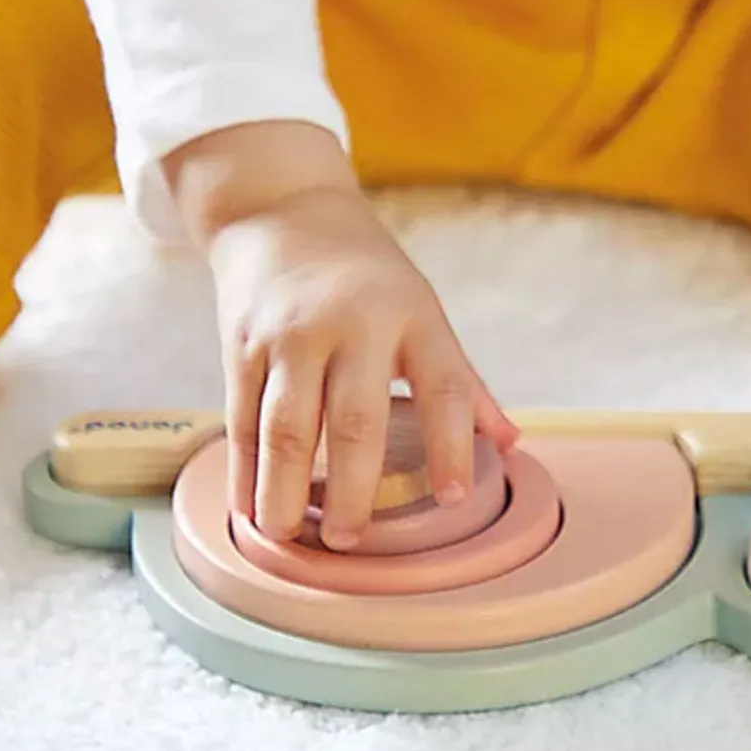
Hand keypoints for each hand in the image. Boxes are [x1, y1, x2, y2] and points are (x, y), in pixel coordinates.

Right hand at [165, 122, 515, 549]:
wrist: (281, 209)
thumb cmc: (365, 273)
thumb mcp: (422, 310)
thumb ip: (461, 382)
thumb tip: (509, 444)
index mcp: (412, 316)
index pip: (443, 387)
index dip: (452, 447)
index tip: (455, 500)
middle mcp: (352, 322)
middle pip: (355, 418)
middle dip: (353, 489)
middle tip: (350, 541)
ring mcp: (291, 332)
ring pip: (287, 425)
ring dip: (286, 490)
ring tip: (291, 536)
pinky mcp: (242, 341)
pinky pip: (241, 417)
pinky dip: (244, 470)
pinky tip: (250, 507)